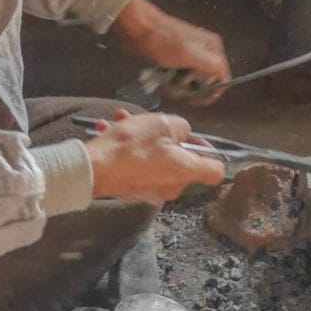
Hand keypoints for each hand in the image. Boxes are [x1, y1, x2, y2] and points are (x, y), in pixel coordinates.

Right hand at [84, 109, 224, 206]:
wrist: (95, 168)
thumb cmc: (131, 146)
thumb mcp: (162, 124)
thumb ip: (182, 127)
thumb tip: (183, 133)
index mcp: (186, 172)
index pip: (216, 171)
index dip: (210, 152)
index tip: (195, 140)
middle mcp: (173, 187)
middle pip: (182, 162)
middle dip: (166, 139)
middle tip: (150, 123)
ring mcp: (153, 191)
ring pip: (156, 160)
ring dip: (143, 139)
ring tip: (123, 119)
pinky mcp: (135, 190)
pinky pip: (139, 166)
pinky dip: (130, 150)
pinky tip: (111, 131)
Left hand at [113, 0, 229, 100]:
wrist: (139, 28)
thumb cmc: (162, 39)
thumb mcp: (191, 54)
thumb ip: (212, 66)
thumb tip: (224, 80)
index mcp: (213, 48)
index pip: (222, 79)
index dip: (210, 92)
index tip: (195, 98)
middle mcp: (205, 52)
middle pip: (206, 83)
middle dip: (191, 89)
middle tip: (176, 86)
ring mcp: (191, 56)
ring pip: (191, 83)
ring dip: (178, 87)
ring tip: (166, 80)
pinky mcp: (177, 60)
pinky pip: (179, 79)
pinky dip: (171, 82)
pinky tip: (162, 78)